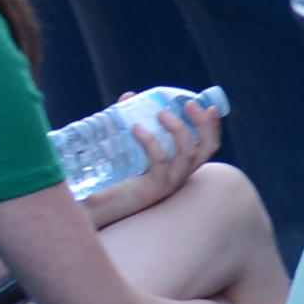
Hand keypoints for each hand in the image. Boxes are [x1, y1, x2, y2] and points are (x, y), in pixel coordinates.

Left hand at [100, 87, 217, 219]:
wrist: (91, 208)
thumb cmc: (107, 178)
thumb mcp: (125, 146)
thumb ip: (128, 121)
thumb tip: (129, 96)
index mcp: (178, 167)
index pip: (207, 146)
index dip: (212, 126)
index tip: (206, 106)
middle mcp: (180, 175)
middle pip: (207, 148)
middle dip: (204, 123)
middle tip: (190, 104)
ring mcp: (169, 183)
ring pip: (188, 153)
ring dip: (179, 129)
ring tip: (161, 112)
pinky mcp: (153, 188)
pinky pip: (159, 160)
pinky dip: (150, 140)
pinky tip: (135, 128)